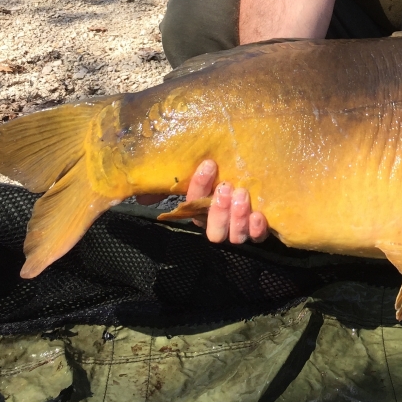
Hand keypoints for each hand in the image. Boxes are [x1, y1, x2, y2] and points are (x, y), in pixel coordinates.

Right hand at [137, 160, 267, 244]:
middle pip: (214, 231)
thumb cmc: (229, 167)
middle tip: (227, 188)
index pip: (193, 204)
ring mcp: (239, 228)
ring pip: (235, 237)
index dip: (199, 186)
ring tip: (242, 195)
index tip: (209, 165)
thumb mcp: (208, 167)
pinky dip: (257, 228)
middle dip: (219, 211)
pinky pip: (257, 238)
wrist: (261, 163)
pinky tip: (259, 214)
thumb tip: (140, 197)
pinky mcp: (259, 230)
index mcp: (201, 209)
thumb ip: (176, 178)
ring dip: (237, 218)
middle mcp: (219, 222)